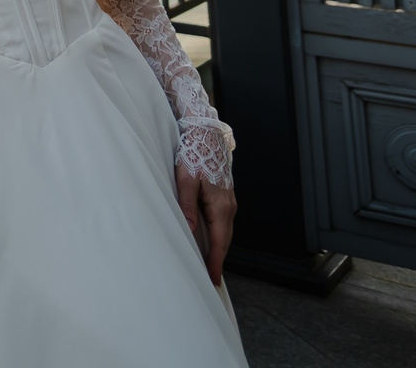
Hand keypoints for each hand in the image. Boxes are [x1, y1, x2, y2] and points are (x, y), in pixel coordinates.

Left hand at [176, 165, 235, 285]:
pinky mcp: (224, 199)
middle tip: (211, 279)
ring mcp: (228, 203)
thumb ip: (187, 205)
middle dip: (218, 260)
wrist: (207, 136)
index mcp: (221, 207)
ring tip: (209, 265)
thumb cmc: (195, 155)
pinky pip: (221, 223)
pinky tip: (208, 241)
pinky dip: (217, 236)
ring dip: (217, 249)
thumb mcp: (186, 180)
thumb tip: (189, 230)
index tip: (213, 279)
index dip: (215, 262)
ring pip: (224, 232)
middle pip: (224, 241)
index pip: (219, 242)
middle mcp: (229, 208)